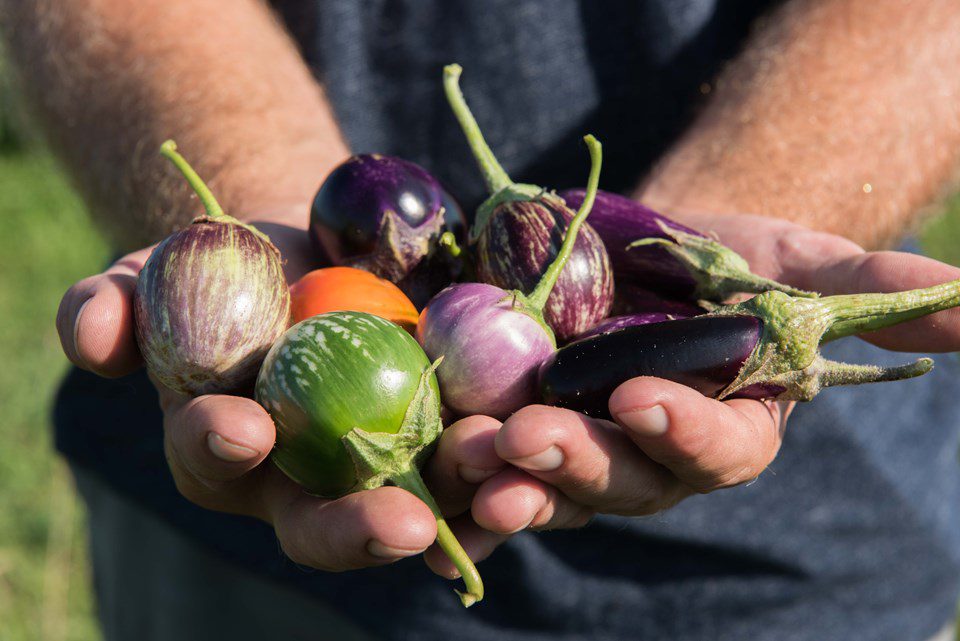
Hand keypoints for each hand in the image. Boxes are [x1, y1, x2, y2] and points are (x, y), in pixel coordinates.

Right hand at [54, 214, 498, 573]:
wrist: (311, 252)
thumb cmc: (225, 271)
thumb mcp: (160, 273)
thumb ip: (114, 306)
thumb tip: (87, 333)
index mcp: (228, 448)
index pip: (215, 461)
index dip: (221, 447)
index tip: (241, 424)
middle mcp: (303, 478)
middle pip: (325, 521)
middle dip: (358, 526)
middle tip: (399, 522)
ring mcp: (378, 464)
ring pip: (414, 503)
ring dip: (453, 501)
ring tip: (491, 478)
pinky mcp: (442, 436)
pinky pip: (476, 469)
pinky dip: (504, 474)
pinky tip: (534, 473)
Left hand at [423, 212, 959, 576]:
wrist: (630, 240)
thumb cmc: (721, 254)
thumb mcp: (787, 254)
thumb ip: (864, 285)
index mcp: (721, 429)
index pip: (717, 453)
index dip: (686, 435)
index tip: (645, 401)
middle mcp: (646, 459)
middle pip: (620, 483)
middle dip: (577, 466)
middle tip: (528, 440)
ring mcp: (572, 451)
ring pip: (544, 487)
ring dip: (504, 479)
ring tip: (467, 456)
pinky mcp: (508, 430)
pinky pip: (479, 468)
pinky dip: (451, 472)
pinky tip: (422, 464)